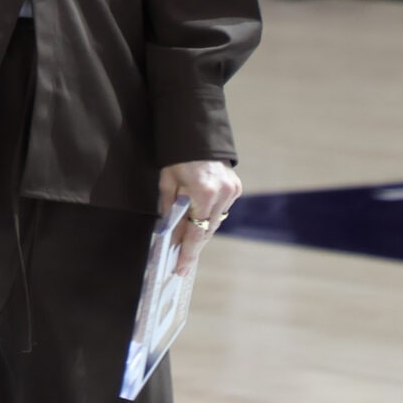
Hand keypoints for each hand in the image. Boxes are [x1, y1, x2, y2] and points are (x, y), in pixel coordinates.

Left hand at [160, 160, 242, 276]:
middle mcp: (222, 193)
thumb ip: (171, 210)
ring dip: (202, 232)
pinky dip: (210, 218)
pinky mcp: (235, 187)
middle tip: (181, 262)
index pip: (196, 232)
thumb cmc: (177, 157)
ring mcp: (231, 190)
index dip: (188, 253)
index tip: (181, 268)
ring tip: (187, 245)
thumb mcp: (167, 182)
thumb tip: (171, 236)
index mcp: (203, 192)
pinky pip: (221, 210)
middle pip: (207, 230)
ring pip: (216, 222)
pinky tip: (199, 223)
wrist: (196, 134)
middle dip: (194, 246)